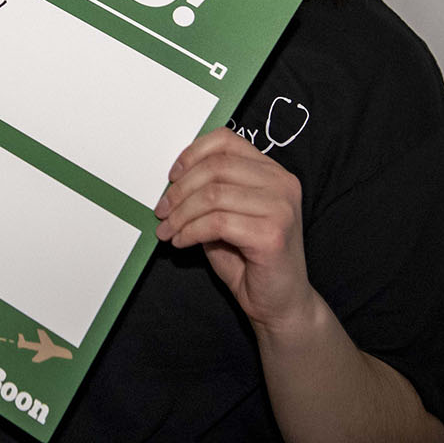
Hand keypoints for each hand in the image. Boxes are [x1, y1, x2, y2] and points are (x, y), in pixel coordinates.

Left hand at [154, 127, 315, 333]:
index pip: (226, 141)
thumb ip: (210, 192)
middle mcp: (282, 184)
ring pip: (213, 195)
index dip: (192, 155)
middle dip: (180, 190)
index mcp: (273, 172)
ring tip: (168, 230)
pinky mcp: (272, 234)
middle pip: (216, 167)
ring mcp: (281, 208)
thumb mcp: (226, 216)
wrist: (280, 303)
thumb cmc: (251, 260)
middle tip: (162, 211)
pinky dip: (190, 231)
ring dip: (181, 214)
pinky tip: (182, 241)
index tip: (171, 177)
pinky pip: (217, 223)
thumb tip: (172, 181)